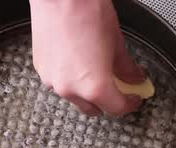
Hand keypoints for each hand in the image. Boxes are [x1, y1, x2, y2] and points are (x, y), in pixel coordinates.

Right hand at [30, 0, 144, 116]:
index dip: (129, 104)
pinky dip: (71, 80)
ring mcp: (53, 81)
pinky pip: (60, 83)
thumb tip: (133, 77)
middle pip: (93, 109)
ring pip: (75, 98)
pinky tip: (78, 64)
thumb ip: (126, 68)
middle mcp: (71, 89)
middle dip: (107, 102)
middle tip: (118, 89)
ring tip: (96, 73)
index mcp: (94, 87)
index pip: (116, 109)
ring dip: (87, 92)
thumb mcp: (116, 43)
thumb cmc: (86, 12)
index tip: (133, 98)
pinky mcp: (41, 70)